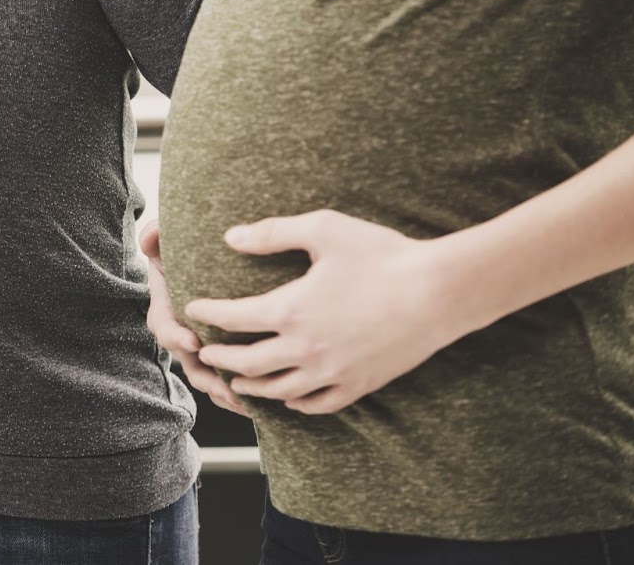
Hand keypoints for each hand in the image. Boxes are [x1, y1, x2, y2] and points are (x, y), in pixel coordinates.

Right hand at [139, 218, 247, 416]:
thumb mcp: (173, 239)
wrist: (219, 263)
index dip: (175, 336)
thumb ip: (158, 234)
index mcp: (169, 308)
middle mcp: (185, 334)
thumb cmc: (192, 251)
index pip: (164, 327)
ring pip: (211, 380)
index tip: (192, 340)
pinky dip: (244, 396)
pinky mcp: (226, 358)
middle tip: (226, 386)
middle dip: (207, 378)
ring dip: (227, 393)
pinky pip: (231, 384)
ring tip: (248, 402)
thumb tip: (148, 240)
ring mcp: (205, 349)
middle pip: (190, 364)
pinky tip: (265, 404)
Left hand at [186, 210, 472, 414]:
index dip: (208, 313)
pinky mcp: (360, 385)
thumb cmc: (382, 254)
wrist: (440, 291)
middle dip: (221, 357)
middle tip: (205, 352)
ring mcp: (333, 371)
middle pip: (248, 362)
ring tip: (238, 381)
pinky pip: (318, 404)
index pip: (233, 318)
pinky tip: (289, 398)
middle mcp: (306, 348)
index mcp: (291, 309)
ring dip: (252, 386)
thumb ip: (272, 233)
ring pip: (279, 390)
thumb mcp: (323, 230)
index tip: (194, 309)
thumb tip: (229, 236)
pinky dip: (296, 404)